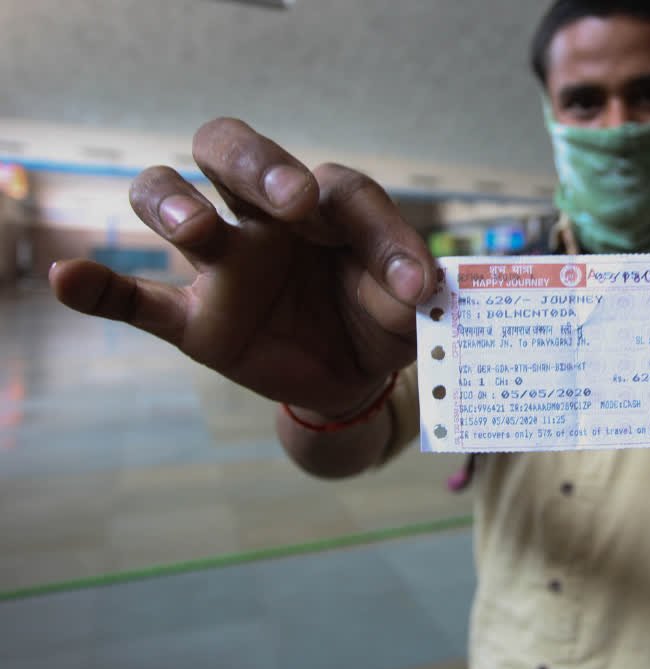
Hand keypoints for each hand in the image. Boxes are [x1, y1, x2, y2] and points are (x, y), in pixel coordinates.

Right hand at [49, 118, 437, 417]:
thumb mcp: (410, 303)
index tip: (410, 283)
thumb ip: (411, 286)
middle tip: (289, 199)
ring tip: (196, 229)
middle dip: (254, 163)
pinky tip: (67, 277)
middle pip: (232, 152)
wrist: (356, 373)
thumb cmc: (382, 316)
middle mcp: (266, 218)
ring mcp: (225, 264)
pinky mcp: (196, 319)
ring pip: (172, 201)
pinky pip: (137, 300)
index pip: (343, 191)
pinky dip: (100, 288)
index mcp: (326, 204)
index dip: (382, 233)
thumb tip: (420, 287)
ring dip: (174, 203)